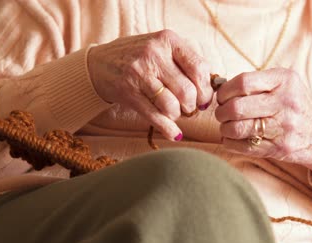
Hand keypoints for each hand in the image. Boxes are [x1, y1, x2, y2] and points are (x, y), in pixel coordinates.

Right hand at [88, 30, 213, 140]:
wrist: (100, 63)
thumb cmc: (139, 58)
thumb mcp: (162, 48)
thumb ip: (186, 62)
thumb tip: (211, 90)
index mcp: (168, 40)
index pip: (199, 68)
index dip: (206, 89)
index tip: (204, 98)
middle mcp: (154, 54)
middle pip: (187, 91)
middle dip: (193, 106)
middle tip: (190, 109)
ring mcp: (139, 73)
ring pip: (172, 105)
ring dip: (178, 115)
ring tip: (175, 113)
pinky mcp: (128, 92)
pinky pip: (155, 116)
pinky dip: (169, 129)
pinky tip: (175, 134)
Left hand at [215, 68, 311, 179]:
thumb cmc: (296, 106)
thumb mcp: (286, 84)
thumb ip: (258, 83)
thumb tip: (219, 87)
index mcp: (285, 80)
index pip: (243, 83)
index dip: (225, 91)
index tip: (221, 96)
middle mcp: (285, 103)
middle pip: (237, 107)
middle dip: (221, 112)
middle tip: (221, 114)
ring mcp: (284, 127)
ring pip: (237, 129)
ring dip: (225, 129)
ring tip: (226, 127)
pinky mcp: (280, 148)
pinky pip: (244, 147)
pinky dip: (230, 143)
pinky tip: (232, 139)